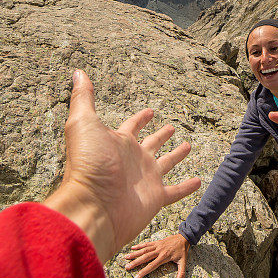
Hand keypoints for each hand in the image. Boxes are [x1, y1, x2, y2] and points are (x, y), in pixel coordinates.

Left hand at [44, 70, 200, 262]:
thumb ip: (83, 98)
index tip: (150, 111)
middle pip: (151, 144)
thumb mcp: (84, 123)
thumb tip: (78, 72)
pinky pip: (175, 191)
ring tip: (188, 146)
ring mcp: (145, 179)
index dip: (141, 118)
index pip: (132, 126)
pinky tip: (199, 181)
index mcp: (118, 143)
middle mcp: (133, 160)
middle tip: (171, 127)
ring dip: (176, 156)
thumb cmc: (88, 164)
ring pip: (166, 164)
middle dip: (160, 136)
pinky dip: (187, 187)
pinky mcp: (155, 197)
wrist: (94, 206)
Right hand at [124, 233, 190, 277]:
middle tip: (127, 267)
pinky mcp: (157, 242)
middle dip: (135, 262)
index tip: (137, 276)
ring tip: (126, 258)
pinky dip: (139, 246)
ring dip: (135, 254)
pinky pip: (147, 244)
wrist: (184, 237)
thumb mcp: (183, 262)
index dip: (144, 271)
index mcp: (164, 257)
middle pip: (145, 257)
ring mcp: (157, 245)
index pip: (152, 265)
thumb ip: (181, 273)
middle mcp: (159, 251)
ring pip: (144, 250)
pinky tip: (132, 248)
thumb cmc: (182, 251)